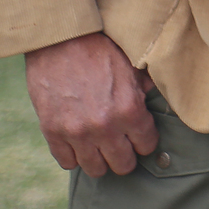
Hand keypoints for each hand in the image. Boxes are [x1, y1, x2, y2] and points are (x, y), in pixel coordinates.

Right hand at [25, 31, 156, 175]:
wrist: (60, 39)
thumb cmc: (100, 48)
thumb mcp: (132, 64)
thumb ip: (146, 86)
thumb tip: (156, 97)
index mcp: (129, 110)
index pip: (147, 146)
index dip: (145, 140)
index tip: (139, 135)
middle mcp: (104, 127)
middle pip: (123, 165)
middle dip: (125, 155)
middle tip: (121, 144)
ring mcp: (77, 132)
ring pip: (95, 169)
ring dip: (100, 159)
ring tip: (99, 146)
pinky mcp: (52, 132)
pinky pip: (67, 162)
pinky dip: (74, 156)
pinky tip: (78, 143)